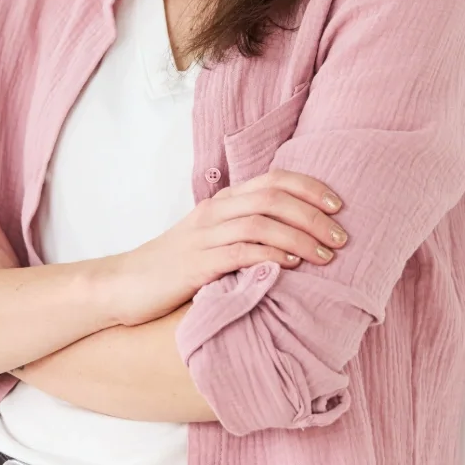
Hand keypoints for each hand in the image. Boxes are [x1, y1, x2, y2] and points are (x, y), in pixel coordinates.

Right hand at [103, 169, 346, 327]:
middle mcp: (215, 213)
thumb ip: (244, 232)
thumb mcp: (211, 241)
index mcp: (221, 203)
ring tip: (327, 256)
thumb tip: (292, 238)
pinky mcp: (196, 265)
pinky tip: (293, 267)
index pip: (273, 180)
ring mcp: (204, 237)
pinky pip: (241, 252)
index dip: (309, 188)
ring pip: (262, 223)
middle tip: (342, 236)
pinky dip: (271, 255)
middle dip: (313, 215)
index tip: (338, 206)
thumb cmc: (172, 267)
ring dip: (301, 238)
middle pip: (273, 198)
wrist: (123, 284)